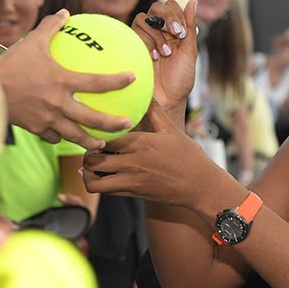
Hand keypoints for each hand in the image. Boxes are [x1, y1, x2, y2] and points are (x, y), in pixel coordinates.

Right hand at [0, 10, 135, 149]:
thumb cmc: (10, 63)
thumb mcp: (32, 41)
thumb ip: (50, 27)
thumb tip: (65, 12)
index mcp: (62, 80)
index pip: (97, 82)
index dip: (117, 81)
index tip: (133, 78)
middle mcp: (58, 102)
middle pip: (92, 118)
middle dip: (113, 123)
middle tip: (127, 123)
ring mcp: (47, 118)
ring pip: (75, 135)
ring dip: (90, 141)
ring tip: (100, 144)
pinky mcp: (35, 128)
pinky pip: (52, 136)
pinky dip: (60, 137)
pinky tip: (64, 138)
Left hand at [83, 100, 215, 208]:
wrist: (201, 186)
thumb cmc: (190, 157)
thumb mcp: (173, 131)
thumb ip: (156, 112)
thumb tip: (149, 93)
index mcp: (142, 142)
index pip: (105, 136)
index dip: (95, 133)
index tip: (95, 131)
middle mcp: (134, 161)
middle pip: (94, 158)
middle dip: (87, 154)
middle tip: (90, 150)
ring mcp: (133, 179)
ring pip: (94, 180)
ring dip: (88, 174)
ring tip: (90, 168)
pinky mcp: (134, 193)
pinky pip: (106, 191)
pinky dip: (98, 185)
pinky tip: (101, 178)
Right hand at [131, 0, 197, 117]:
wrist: (166, 101)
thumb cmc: (180, 80)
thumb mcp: (190, 52)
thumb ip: (190, 27)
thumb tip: (193, 1)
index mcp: (174, 31)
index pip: (172, 6)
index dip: (177, 14)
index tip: (183, 34)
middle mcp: (158, 31)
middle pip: (157, 6)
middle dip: (168, 18)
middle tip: (177, 35)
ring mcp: (144, 38)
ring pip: (144, 17)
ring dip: (157, 34)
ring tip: (165, 54)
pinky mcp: (132, 46)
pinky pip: (134, 31)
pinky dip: (146, 41)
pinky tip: (154, 57)